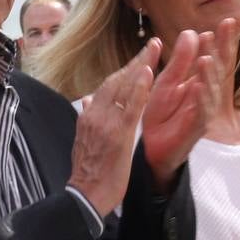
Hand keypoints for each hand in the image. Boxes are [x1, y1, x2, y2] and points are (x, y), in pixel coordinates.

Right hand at [68, 38, 163, 215]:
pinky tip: (148, 72)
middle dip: (136, 61)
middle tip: (153, 44)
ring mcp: (104, 123)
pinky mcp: (116, 134)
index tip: (140, 57)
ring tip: (154, 49)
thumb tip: (87, 98)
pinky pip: (130, 106)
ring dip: (140, 66)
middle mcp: (94, 114)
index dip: (126, 70)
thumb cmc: (90, 172)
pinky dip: (138, 87)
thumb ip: (88, 117)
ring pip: (123, 88)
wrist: (84, 196)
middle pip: (116, 81)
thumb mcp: (84, 140)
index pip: (109, 86)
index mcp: (88, 115)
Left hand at [141, 20, 236, 190]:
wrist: (152, 147)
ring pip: (211, 90)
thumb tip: (193, 32)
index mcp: (200, 81)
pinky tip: (198, 86)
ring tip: (206, 57)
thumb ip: (180, 60)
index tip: (228, 22)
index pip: (215, 57)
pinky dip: (200, 99)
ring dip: (209, 74)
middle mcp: (207, 95)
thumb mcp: (168, 81)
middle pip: (218, 69)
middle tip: (225, 31)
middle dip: (222, 50)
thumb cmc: (162, 114)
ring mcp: (204, 111)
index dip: (222, 41)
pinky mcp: (196, 128)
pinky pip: (200, 112)